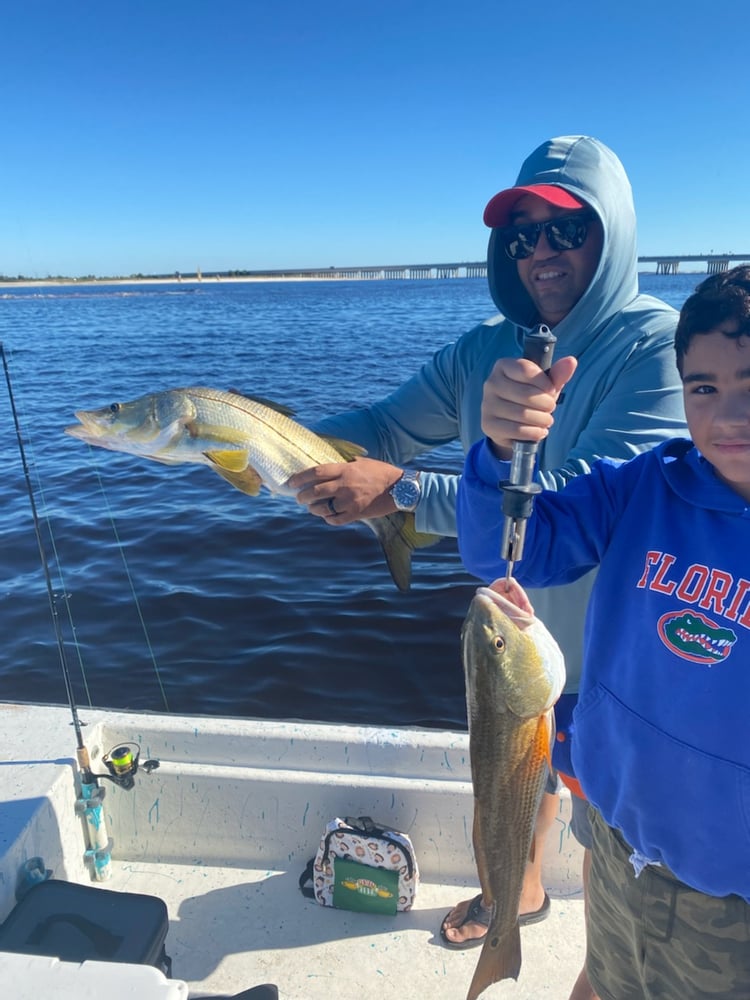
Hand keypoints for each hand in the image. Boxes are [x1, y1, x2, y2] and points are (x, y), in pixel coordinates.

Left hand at [287, 457, 403, 523]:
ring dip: (314, 509)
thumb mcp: (360, 461)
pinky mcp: (356, 513)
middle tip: (299, 498)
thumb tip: (326, 465)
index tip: (291, 482)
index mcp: (345, 469)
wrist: (399, 488)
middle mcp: (345, 485)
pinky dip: (328, 519)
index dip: (300, 477)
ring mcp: (350, 501)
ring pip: (322, 508)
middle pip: (315, 492)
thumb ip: (343, 464)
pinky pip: (335, 520)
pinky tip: (328, 516)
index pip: (316, 472)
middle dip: (303, 496)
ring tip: (312, 507)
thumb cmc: (379, 472)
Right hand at [481, 355, 577, 458]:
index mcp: (503, 366)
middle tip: (550, 408)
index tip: (551, 391)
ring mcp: (487, 404)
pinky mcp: (488, 424)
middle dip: (546, 404)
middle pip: (526, 394)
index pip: (526, 370)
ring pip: (523, 414)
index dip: (545, 383)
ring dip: (542, 420)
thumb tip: (571, 361)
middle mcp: (491, 383)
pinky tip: (540, 431)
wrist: (510, 425)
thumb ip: (558, 374)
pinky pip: (517, 430)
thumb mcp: (544, 385)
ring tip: (546, 420)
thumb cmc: (529, 398)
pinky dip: (534, 432)